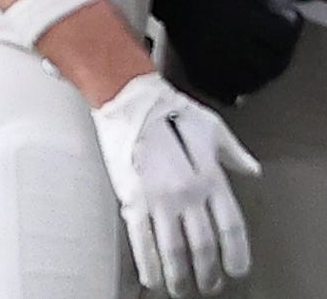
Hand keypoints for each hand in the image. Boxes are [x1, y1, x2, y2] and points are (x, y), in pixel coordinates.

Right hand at [90, 72, 258, 295]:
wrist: (127, 99)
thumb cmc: (168, 107)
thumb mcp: (212, 127)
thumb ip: (233, 153)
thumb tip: (252, 170)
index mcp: (211, 177)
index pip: (231, 227)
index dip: (236, 254)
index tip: (235, 269)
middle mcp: (189, 193)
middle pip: (204, 245)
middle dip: (207, 272)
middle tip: (208, 284)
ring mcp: (159, 198)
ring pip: (174, 249)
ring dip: (179, 275)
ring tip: (180, 288)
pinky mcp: (132, 198)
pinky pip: (142, 240)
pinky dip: (149, 264)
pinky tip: (152, 278)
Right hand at [155, 0, 314, 103]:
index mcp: (244, 18)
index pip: (283, 35)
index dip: (288, 25)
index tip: (284, 17)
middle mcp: (231, 44)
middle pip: (272, 63)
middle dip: (278, 51)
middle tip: (273, 40)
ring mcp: (212, 61)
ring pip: (251, 81)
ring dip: (260, 72)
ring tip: (257, 58)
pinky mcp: (195, 69)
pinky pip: (223, 91)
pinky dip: (234, 90)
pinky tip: (237, 80)